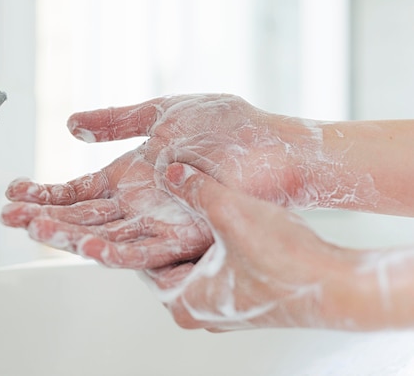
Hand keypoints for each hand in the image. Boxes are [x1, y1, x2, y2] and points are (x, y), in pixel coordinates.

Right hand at [2, 94, 335, 267]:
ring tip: (33, 229)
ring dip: (69, 233)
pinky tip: (84, 244)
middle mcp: (139, 203)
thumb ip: (116, 120)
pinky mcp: (182, 235)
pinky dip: (111, 248)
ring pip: (103, 234)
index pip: (78, 190)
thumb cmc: (229, 127)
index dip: (46, 192)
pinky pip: (141, 250)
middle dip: (44, 216)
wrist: (274, 144)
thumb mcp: (161, 113)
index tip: (15, 191)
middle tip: (8, 216)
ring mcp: (158, 221)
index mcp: (131, 174)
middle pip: (82, 216)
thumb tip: (71, 124)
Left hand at [145, 163, 354, 330]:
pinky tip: (225, 219)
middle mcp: (198, 313)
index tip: (145, 200)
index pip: (145, 260)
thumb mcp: (230, 212)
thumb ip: (195, 190)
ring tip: (195, 203)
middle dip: (169, 230)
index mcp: (182, 301)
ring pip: (194, 265)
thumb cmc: (284, 261)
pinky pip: (217, 270)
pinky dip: (215, 247)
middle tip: (167, 197)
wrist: (339, 289)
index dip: (145, 227)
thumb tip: (171, 171)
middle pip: (169, 262)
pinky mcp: (245, 302)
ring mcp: (222, 310)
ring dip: (195, 237)